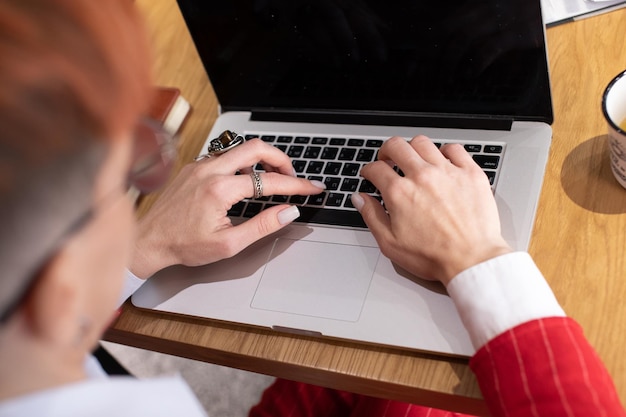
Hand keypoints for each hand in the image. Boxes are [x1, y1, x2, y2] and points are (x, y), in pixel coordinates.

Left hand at [130, 139, 324, 277]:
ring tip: (272, 178)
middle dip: (281, 159)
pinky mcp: (193, 167)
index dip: (296, 185)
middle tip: (293, 175)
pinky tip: (246, 180)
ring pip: (240, 148)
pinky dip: (242, 164)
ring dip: (261, 159)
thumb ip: (262, 225)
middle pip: (256, 147)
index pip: (268, 182)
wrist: (148, 241)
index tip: (312, 188)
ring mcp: (199, 166)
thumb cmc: (183, 245)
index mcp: (219, 189)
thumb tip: (288, 211)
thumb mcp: (229, 243)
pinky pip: (224, 156)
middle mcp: (209, 170)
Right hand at [353, 135, 510, 285]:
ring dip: (412, 149)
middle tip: (387, 159)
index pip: (376, 168)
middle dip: (386, 151)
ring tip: (413, 159)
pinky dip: (445, 151)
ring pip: (423, 143)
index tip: (370, 175)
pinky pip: (454, 149)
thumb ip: (372, 216)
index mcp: (400, 193)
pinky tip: (442, 161)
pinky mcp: (470, 173)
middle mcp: (422, 176)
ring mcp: (448, 172)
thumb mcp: (390, 243)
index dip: (368, 170)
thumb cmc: (433, 256)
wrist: (471, 261)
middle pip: (396, 146)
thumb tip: (359, 198)